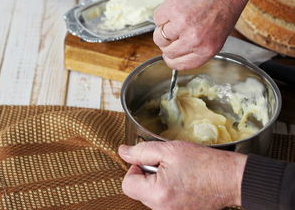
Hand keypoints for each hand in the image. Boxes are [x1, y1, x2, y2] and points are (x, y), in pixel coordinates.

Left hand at [118, 141, 246, 209]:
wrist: (231, 179)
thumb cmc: (203, 163)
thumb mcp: (169, 150)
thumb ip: (141, 151)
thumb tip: (123, 151)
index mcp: (157, 194)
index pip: (126, 184)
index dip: (134, 169)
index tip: (148, 162)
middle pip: (138, 191)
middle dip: (147, 176)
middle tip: (167, 166)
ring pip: (150, 197)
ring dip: (157, 184)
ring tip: (177, 174)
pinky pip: (163, 203)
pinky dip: (167, 192)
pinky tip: (182, 183)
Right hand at [153, 0, 254, 69]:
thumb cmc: (225, 4)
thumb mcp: (217, 36)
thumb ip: (197, 48)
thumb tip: (176, 52)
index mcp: (207, 50)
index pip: (179, 65)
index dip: (171, 60)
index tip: (168, 55)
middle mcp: (194, 40)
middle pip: (167, 51)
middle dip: (167, 43)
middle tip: (174, 30)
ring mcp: (181, 25)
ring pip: (159, 37)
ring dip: (163, 28)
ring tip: (176, 17)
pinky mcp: (171, 10)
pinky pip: (157, 19)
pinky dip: (163, 13)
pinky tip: (177, 6)